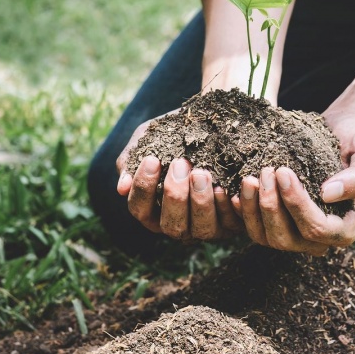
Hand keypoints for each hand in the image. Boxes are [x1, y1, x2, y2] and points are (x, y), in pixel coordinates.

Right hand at [115, 118, 242, 240]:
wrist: (214, 124)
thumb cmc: (175, 134)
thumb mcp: (150, 139)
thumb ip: (132, 160)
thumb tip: (122, 188)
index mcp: (153, 211)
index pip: (140, 209)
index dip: (144, 188)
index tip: (152, 159)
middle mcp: (178, 225)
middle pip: (171, 225)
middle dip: (175, 195)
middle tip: (180, 163)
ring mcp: (206, 228)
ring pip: (200, 229)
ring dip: (200, 201)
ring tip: (201, 172)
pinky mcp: (232, 224)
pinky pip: (230, 223)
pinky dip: (227, 206)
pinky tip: (225, 186)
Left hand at [232, 110, 354, 254]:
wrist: (340, 130)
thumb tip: (328, 194)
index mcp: (345, 229)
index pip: (317, 229)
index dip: (297, 204)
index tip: (283, 171)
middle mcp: (320, 238)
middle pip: (287, 239)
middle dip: (271, 207)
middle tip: (263, 172)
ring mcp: (295, 233)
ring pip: (266, 238)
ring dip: (253, 210)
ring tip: (249, 177)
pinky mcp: (277, 221)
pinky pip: (254, 228)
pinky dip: (242, 212)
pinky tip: (236, 190)